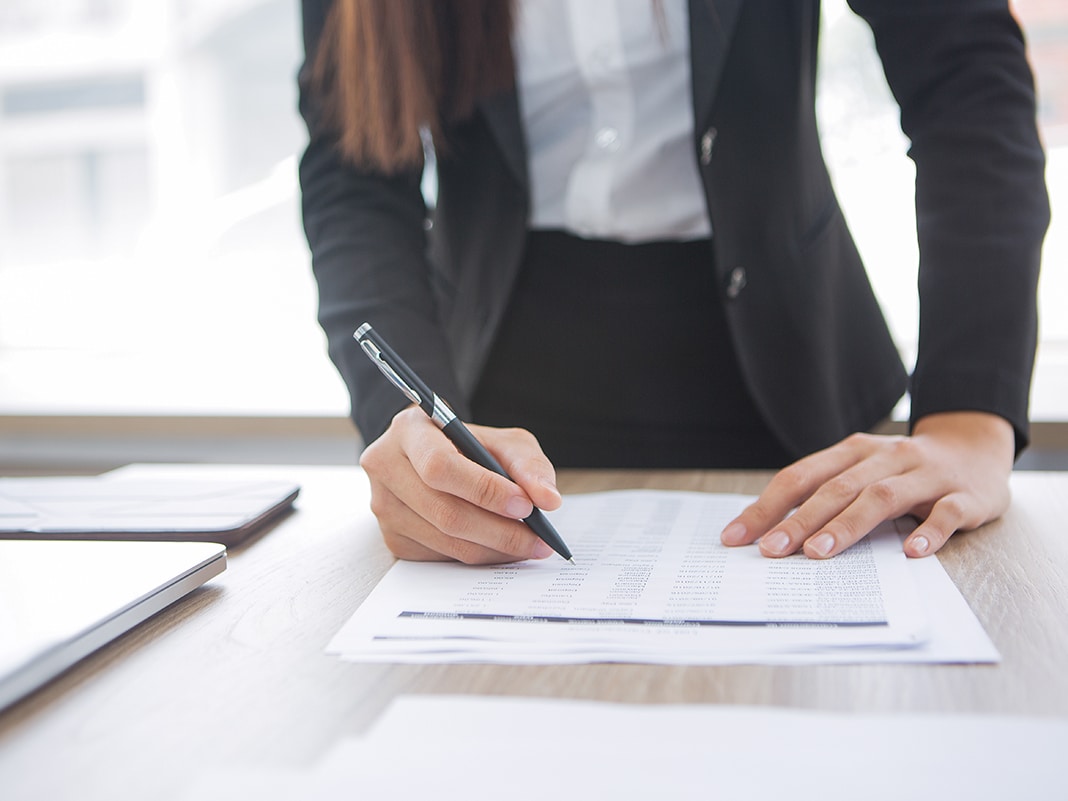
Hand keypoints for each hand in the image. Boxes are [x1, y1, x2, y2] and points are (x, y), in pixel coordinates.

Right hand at [359, 406, 562, 562]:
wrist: (435, 457)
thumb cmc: (470, 446)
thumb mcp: (503, 441)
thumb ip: (528, 465)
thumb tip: (548, 500)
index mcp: (408, 431)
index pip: (440, 466)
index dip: (484, 490)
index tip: (525, 505)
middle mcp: (385, 467)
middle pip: (443, 511)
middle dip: (499, 530)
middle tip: (539, 539)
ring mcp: (383, 506)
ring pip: (444, 540)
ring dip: (493, 549)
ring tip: (528, 545)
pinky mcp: (392, 538)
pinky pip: (440, 557)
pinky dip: (477, 556)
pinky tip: (499, 547)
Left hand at [720, 411, 1014, 558]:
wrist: (975, 449)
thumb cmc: (903, 471)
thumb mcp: (861, 472)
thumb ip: (824, 494)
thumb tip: (770, 532)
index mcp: (853, 451)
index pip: (801, 476)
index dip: (767, 506)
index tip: (736, 536)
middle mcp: (886, 457)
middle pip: (836, 488)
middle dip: (799, 520)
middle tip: (770, 550)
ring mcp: (926, 475)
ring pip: (881, 497)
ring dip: (847, 525)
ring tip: (818, 552)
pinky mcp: (965, 496)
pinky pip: (946, 513)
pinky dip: (929, 532)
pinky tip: (911, 553)